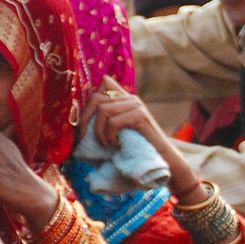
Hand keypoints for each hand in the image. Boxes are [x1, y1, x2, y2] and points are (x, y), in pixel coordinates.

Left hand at [88, 78, 204, 201]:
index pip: (102, 85)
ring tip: (107, 144)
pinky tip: (117, 145)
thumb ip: (106, 118)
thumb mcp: (119, 130)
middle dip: (85, 119)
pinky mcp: (140, 116)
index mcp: (124, 98)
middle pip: (96, 97)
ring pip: (103, 110)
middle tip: (85, 138)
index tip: (83, 123)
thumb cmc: (139, 147)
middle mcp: (130, 98)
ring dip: (99, 131)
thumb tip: (81, 119)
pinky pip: (113, 122)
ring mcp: (136, 105)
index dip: (88, 102)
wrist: (163, 158)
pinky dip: (110, 136)